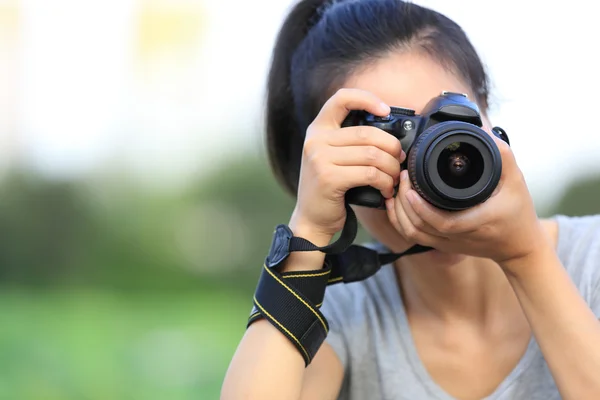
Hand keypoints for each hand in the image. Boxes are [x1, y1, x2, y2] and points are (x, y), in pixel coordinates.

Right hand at [291, 88, 404, 243]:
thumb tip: (391, 133)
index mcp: (318, 129)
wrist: (311, 219)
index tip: (385, 110)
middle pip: (367, 133)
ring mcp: (319, 158)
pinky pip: (369, 174)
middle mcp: (315, 140)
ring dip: (391, 168)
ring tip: (394, 178)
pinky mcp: (328, 178)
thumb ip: (351, 141)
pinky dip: (384, 182)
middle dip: (391, 147)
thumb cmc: (329, 188)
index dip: (367, 99)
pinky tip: (386, 189)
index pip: (341, 98)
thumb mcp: (332, 157)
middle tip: (399, 160)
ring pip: (371, 154)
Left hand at [385, 129, 549, 271]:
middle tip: (401, 178)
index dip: (421, 208)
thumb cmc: (518, 213)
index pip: (442, 222)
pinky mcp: (443, 245)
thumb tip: (484, 131)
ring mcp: (448, 244)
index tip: (410, 187)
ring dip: (399, 213)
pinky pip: (414, 237)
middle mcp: (459, 236)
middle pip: (419, 228)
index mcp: (477, 222)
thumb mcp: (516, 181)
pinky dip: (401, 222)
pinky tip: (397, 205)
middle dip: (403, 204)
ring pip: (413, 234)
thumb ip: (502, 156)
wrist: (520, 246)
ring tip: (396, 189)